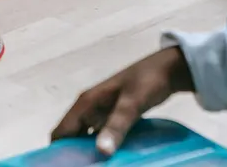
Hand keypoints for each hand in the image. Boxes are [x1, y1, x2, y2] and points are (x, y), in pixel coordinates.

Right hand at [51, 47, 193, 155]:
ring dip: (88, 151)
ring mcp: (101, 111)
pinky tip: (110, 157)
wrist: (167, 69)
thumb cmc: (147, 81)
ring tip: (95, 166)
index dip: (58, 151)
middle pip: (71, 136)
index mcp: (86, 102)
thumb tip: (101, 151)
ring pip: (86, 136)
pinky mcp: (113, 115)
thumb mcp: (131, 104)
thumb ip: (116, 126)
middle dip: (74, 154)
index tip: (64, 166)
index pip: (61, 131)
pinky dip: (101, 146)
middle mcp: (89, 107)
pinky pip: (100, 135)